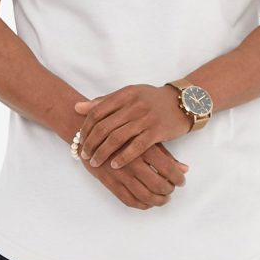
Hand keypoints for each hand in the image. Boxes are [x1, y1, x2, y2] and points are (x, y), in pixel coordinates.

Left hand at [74, 83, 190, 170]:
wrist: (182, 102)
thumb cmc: (152, 100)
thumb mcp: (129, 95)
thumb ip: (104, 101)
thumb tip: (78, 107)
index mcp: (124, 94)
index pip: (97, 111)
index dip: (86, 127)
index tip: (80, 139)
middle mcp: (133, 105)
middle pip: (104, 126)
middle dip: (91, 143)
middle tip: (83, 154)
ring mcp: (145, 118)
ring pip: (117, 138)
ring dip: (102, 152)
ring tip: (94, 162)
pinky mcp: (156, 131)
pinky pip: (136, 147)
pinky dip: (123, 157)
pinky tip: (114, 165)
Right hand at [80, 140, 188, 210]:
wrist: (90, 133)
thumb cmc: (121, 133)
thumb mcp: (143, 137)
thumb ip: (165, 154)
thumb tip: (185, 169)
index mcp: (143, 147)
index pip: (168, 168)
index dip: (178, 178)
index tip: (182, 181)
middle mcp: (133, 161)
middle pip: (158, 185)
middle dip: (169, 190)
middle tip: (172, 189)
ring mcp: (120, 174)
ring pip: (145, 196)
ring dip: (158, 200)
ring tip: (163, 198)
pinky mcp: (110, 182)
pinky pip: (128, 200)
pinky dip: (142, 205)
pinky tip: (148, 202)